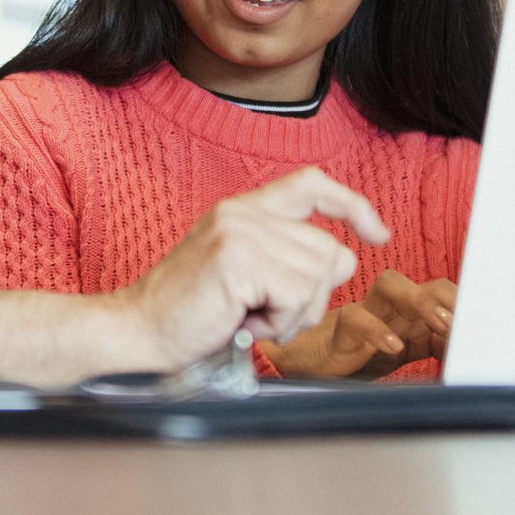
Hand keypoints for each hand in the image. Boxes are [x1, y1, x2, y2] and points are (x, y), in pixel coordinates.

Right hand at [120, 166, 390, 369]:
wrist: (137, 330)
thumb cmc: (188, 313)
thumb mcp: (244, 275)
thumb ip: (287, 258)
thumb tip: (343, 260)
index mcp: (243, 210)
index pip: (311, 184)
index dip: (351, 204)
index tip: (377, 231)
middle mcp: (243, 213)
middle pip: (328, 251)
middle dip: (310, 298)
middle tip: (264, 313)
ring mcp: (241, 232)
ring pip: (316, 276)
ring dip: (292, 315)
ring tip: (248, 317)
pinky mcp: (238, 258)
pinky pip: (296, 295)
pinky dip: (278, 323)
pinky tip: (243, 323)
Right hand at [259, 271, 455, 378]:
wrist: (304, 368)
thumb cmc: (355, 362)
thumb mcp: (405, 363)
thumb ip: (433, 356)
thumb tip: (469, 361)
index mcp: (411, 316)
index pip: (446, 298)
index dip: (467, 308)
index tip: (486, 328)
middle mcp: (392, 309)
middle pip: (427, 284)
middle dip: (452, 297)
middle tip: (471, 320)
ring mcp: (367, 314)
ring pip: (392, 285)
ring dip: (420, 301)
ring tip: (441, 323)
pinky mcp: (340, 329)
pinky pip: (356, 319)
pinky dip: (377, 331)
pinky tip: (393, 348)